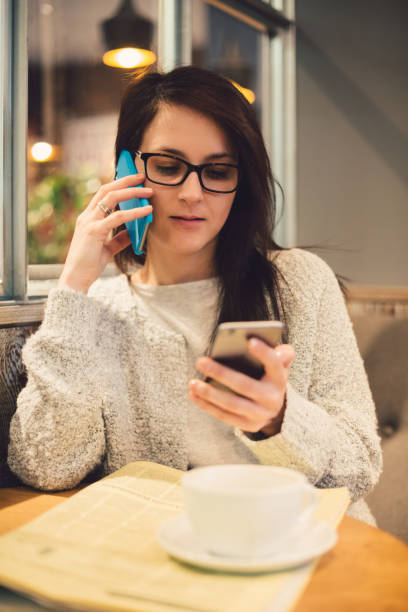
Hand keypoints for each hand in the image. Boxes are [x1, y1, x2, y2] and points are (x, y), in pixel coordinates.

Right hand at [57, 174, 152, 292]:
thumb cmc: (89, 265)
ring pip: (112, 198)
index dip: (118, 185)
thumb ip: (118, 240)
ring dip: (132, 193)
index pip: (103, 194)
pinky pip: (118, 217)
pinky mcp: (94, 231)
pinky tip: (146, 212)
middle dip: (125, 181)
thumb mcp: (107, 250)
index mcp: (88, 218)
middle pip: (106, 189)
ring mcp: (89, 222)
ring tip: (148, 192)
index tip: (133, 181)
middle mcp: (87, 216)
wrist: (76, 279)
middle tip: (142, 176)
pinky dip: (134, 212)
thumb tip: (132, 233)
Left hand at [189, 340, 294, 436]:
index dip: (264, 353)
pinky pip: (225, 416)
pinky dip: (207, 405)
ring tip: (193, 382)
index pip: (274, 364)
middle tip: (200, 361)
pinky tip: (193, 394)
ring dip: (210, 393)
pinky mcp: (249, 425)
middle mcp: (273, 399)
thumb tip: (268, 344)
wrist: (274, 407)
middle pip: (245, 385)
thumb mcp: (278, 364)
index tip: (250, 341)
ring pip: (232, 404)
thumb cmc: (268, 376)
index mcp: (279, 379)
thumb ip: (278, 352)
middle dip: (221, 373)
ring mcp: (261, 414)